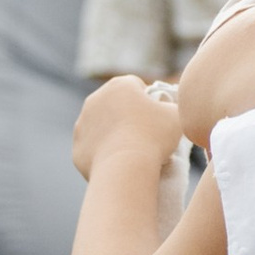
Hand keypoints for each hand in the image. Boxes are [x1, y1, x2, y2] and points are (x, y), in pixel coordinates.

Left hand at [72, 72, 189, 180]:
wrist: (124, 168)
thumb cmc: (154, 137)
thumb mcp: (177, 115)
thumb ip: (173, 105)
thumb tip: (168, 107)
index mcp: (119, 85)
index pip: (136, 85)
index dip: (149, 99)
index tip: (157, 116)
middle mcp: (96, 99)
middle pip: (116, 104)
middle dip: (128, 115)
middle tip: (145, 134)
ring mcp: (83, 123)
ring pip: (102, 125)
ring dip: (114, 133)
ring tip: (131, 150)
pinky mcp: (78, 146)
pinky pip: (94, 146)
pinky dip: (104, 152)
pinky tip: (118, 162)